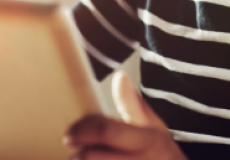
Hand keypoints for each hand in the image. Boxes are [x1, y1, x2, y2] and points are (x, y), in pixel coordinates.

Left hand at [64, 71, 187, 159]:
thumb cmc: (160, 154)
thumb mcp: (154, 127)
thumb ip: (133, 104)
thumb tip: (120, 77)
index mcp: (145, 140)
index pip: (107, 131)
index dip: (83, 131)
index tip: (69, 134)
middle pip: (92, 157)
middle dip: (78, 156)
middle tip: (72, 154)